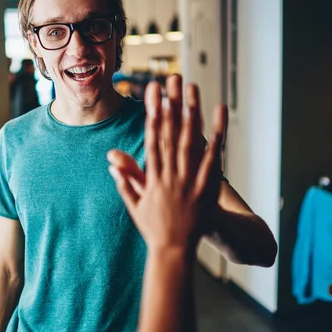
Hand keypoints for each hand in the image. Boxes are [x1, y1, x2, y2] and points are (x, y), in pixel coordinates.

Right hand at [108, 75, 222, 251]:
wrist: (173, 252)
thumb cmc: (153, 229)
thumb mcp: (135, 205)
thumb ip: (125, 181)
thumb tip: (112, 161)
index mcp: (152, 177)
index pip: (151, 138)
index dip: (152, 112)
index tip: (152, 92)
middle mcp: (169, 174)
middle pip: (171, 132)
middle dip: (171, 103)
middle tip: (172, 79)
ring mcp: (187, 180)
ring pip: (190, 140)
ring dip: (191, 112)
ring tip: (192, 88)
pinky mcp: (204, 188)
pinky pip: (212, 159)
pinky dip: (216, 136)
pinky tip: (219, 115)